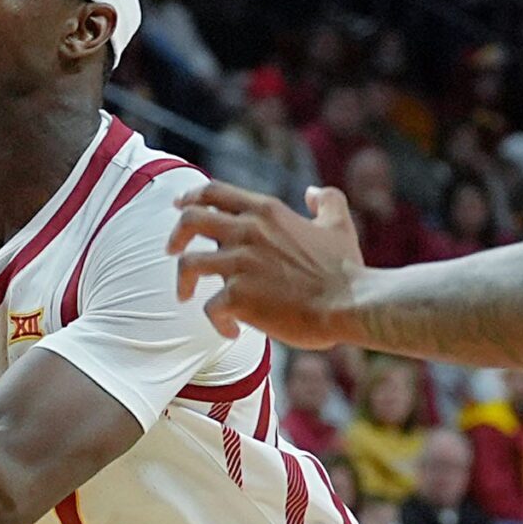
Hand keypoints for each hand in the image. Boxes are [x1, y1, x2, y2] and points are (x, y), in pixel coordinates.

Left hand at [167, 181, 365, 346]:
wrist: (350, 304)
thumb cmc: (345, 269)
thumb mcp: (339, 224)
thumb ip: (327, 201)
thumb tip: (312, 192)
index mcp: (266, 212)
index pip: (215, 192)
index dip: (191, 196)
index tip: (179, 206)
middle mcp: (248, 232)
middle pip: (190, 220)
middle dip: (176, 236)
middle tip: (173, 251)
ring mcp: (240, 265)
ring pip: (188, 264)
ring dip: (183, 282)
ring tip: (186, 296)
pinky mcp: (238, 298)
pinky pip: (210, 307)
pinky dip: (217, 322)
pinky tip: (231, 331)